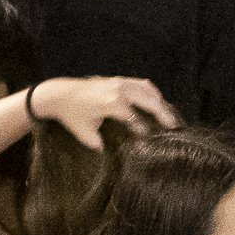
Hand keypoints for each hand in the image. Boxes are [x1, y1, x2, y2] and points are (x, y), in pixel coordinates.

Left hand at [25, 76, 178, 146]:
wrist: (60, 94)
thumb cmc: (72, 115)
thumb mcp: (85, 134)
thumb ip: (101, 144)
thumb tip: (115, 154)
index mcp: (112, 104)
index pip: (136, 119)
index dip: (145, 131)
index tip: (151, 141)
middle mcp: (119, 90)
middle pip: (150, 101)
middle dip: (164, 115)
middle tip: (174, 127)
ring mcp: (120, 82)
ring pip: (149, 90)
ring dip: (160, 103)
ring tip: (169, 116)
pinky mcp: (119, 80)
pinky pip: (143, 84)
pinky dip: (152, 93)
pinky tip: (157, 103)